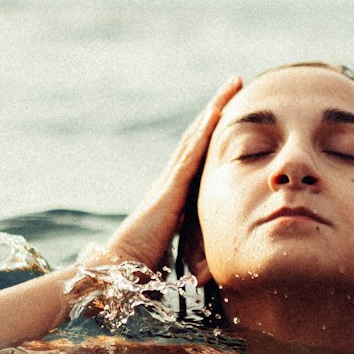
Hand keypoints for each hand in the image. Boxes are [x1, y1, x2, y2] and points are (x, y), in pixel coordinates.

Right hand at [92, 76, 242, 271]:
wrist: (119, 270)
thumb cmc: (143, 267)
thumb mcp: (178, 252)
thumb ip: (194, 246)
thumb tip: (213, 258)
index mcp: (173, 194)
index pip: (196, 154)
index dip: (211, 130)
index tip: (228, 110)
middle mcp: (170, 180)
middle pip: (196, 136)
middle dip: (216, 108)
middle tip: (234, 83)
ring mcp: (169, 181)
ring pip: (195, 136)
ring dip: (214, 108)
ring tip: (232, 84)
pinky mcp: (170, 189)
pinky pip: (191, 154)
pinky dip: (204, 131)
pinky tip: (218, 112)